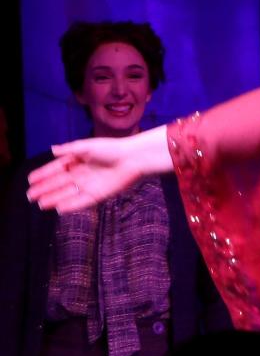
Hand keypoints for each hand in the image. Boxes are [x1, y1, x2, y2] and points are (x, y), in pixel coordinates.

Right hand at [27, 136, 144, 212]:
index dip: (43, 174)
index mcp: (78, 161)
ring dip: (54, 198)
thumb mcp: (88, 147)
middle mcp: (81, 174)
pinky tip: (59, 209)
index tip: (30, 180)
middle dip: (44, 189)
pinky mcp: (98, 194)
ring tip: (40, 204)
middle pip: (59, 183)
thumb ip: (70, 149)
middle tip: (30, 196)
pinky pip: (81, 202)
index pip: (57, 169)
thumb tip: (52, 150)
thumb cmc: (111, 149)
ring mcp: (89, 185)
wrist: (132, 159)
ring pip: (68, 194)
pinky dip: (70, 205)